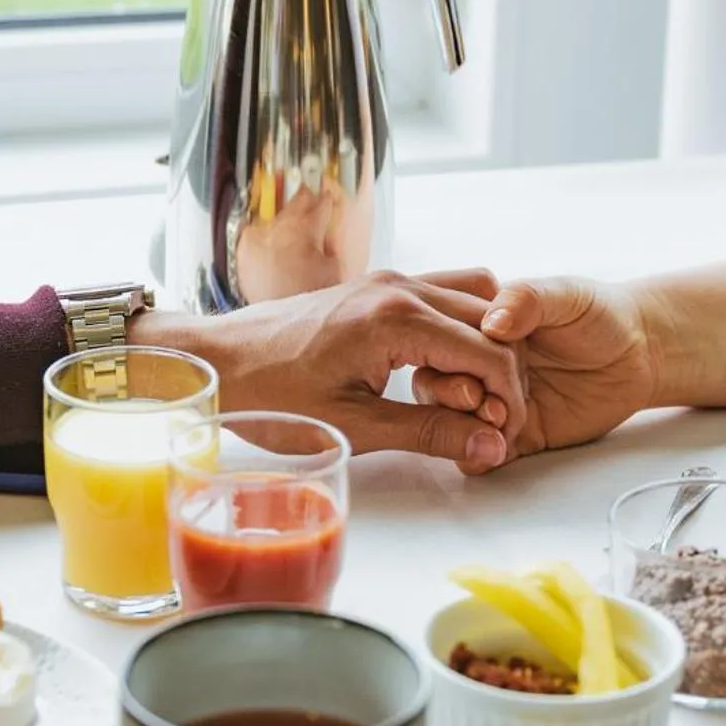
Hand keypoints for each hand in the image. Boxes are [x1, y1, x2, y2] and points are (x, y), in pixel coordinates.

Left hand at [144, 270, 523, 471]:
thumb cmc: (272, 394)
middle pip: (493, 321)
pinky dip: (459, 331)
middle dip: (502, 373)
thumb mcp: (355, 426)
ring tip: (464, 398)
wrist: (218, 360)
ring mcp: (389, 281)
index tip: (501, 436)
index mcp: (397, 318)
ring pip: (475, 299)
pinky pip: (443, 297)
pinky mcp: (377, 288)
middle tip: (488, 423)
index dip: (507, 399)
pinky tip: (439, 374)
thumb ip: (430, 432)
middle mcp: (400, 287)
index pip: (490, 352)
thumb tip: (489, 444)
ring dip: (484, 346)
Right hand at [416, 276, 657, 460]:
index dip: (448, 358)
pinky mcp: (518, 435)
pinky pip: (483, 454)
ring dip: (462, 428)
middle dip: (450, 398)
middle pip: (435, 385)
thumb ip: (527, 299)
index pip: (440, 343)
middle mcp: (481, 365)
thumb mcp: (563, 293)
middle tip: (485, 401)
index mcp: (481, 327)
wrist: (640, 352)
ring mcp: (497, 401)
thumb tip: (493, 322)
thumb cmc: (599, 313)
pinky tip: (495, 448)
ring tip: (498, 422)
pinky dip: (479, 456)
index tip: (474, 367)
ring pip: (451, 422)